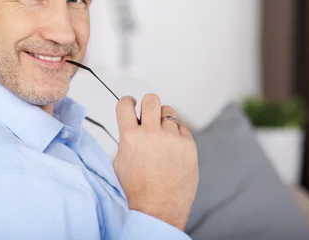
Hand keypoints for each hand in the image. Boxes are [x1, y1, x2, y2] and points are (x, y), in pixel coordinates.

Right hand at [113, 94, 198, 230]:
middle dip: (148, 105)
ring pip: (169, 112)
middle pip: (152, 99)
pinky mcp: (189, 146)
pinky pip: (182, 128)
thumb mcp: (120, 162)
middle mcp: (151, 134)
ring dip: (163, 121)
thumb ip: (126, 139)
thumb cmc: (138, 191)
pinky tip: (172, 148)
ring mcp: (172, 139)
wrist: (159, 209)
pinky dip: (177, 134)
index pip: (125, 104)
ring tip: (162, 137)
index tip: (131, 105)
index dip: (127, 103)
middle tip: (148, 115)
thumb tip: (132, 125)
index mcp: (130, 137)